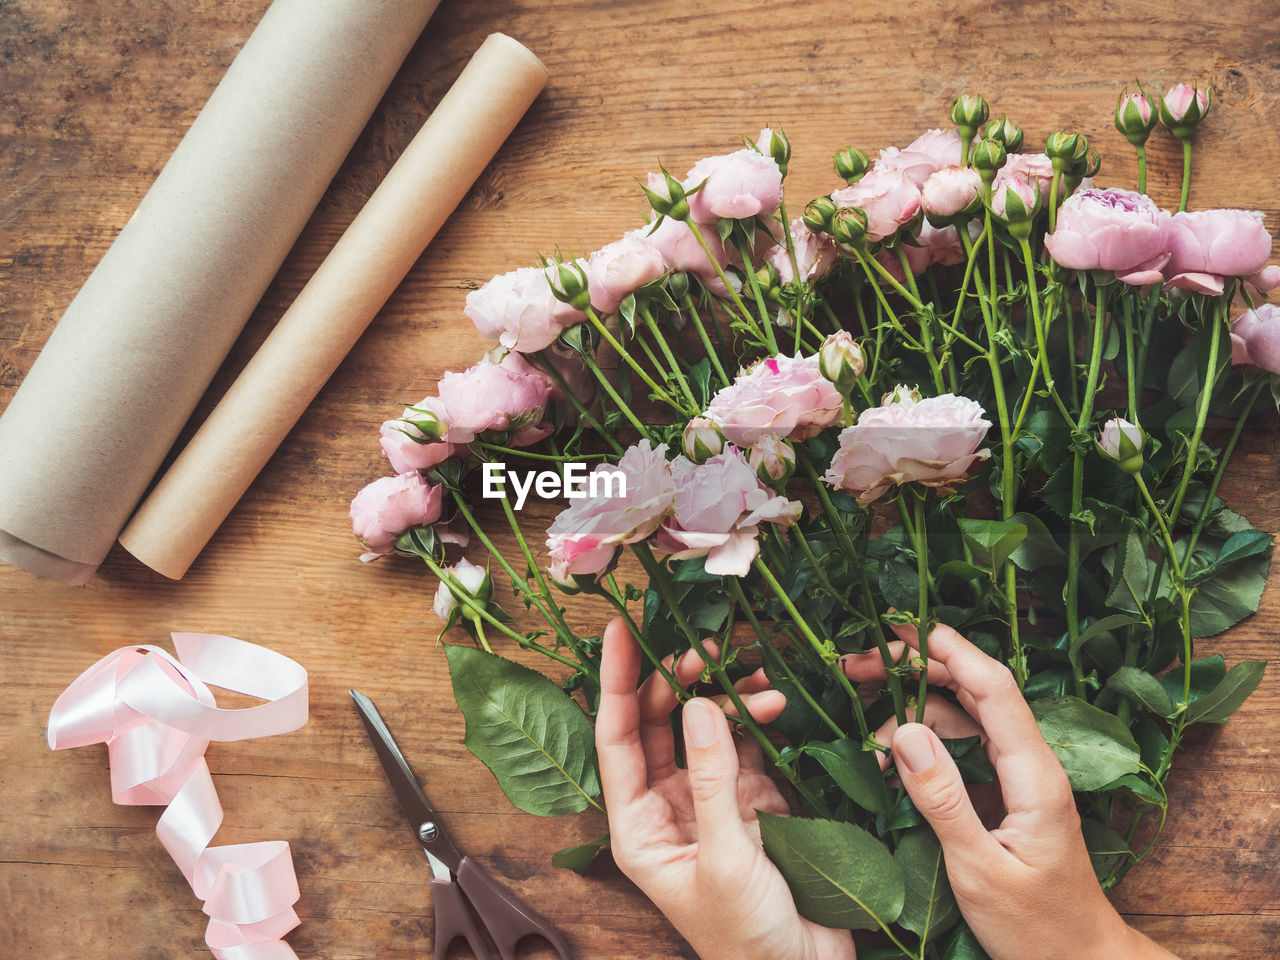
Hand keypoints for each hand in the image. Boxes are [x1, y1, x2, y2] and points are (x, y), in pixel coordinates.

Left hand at [596, 618, 855, 959]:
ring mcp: (709, 800)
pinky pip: (745, 743)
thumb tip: (700, 706)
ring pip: (704, 727)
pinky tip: (774, 705)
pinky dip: (758, 720)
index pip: (616, 738)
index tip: (621, 630)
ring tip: (758, 679)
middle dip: (679, 680)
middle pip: (659, 723)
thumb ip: (711, 780)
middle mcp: (666, 806)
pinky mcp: (751, 800)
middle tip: (708, 646)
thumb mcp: (725, 857)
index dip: (617, 681)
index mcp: (638, 826)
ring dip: (728, 698)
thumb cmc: (747, 936)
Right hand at [852, 621, 1179, 959]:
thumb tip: (904, 733)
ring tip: (861, 714)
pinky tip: (888, 752)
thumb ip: (943, 801)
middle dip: (917, 668)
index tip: (902, 627)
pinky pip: (964, 747)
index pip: (994, 689)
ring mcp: (1020, 777)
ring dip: (913, 705)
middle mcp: (1031, 764)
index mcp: (1035, 776)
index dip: (950, 649)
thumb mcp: (980, 871)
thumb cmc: (1036, 929)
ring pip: (965, 716)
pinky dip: (923, 739)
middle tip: (857, 664)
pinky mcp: (1006, 794)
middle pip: (975, 691)